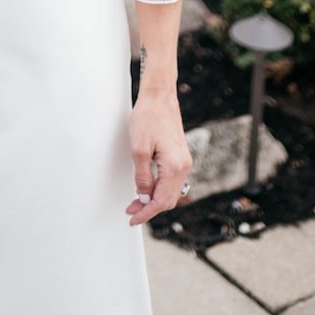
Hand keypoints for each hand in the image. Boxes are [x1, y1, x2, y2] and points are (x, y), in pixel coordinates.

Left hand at [125, 88, 192, 226]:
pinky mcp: (180, 155)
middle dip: (150, 208)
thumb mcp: (138, 149)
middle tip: (131, 211)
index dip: (146, 213)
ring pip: (170, 190)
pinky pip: (171, 180)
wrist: (159, 95)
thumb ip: (141, 177)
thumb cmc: (148, 117)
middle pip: (168, 199)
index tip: (133, 219)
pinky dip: (159, 188)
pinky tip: (146, 187)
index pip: (161, 201)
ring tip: (136, 202)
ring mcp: (183, 160)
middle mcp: (184, 166)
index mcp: (175, 166)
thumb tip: (143, 197)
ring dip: (154, 199)